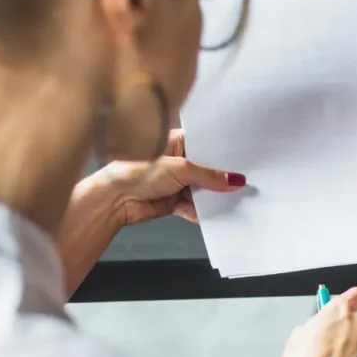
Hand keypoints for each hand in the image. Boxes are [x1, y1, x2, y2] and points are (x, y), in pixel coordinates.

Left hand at [97, 129, 245, 224]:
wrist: (113, 200)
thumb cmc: (135, 172)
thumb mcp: (180, 168)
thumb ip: (209, 175)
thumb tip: (233, 179)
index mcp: (178, 142)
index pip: (208, 145)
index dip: (225, 152)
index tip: (244, 159)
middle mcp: (178, 161)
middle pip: (208, 170)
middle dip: (222, 177)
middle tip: (244, 181)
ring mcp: (176, 182)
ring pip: (203, 190)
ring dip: (214, 196)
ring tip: (234, 199)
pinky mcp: (174, 201)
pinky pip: (195, 207)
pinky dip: (203, 212)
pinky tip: (216, 213)